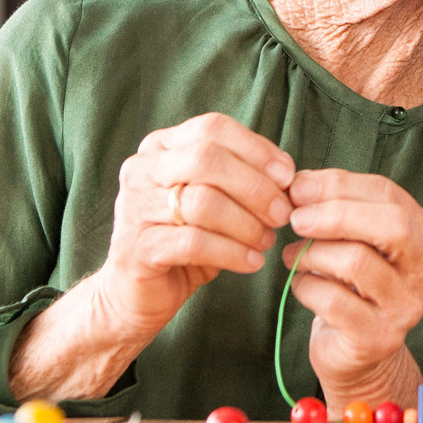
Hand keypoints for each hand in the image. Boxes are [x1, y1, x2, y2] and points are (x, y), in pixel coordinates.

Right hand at [96, 112, 295, 339]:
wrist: (139, 294)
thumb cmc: (186, 241)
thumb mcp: (215, 201)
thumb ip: (242, 180)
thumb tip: (288, 176)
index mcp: (161, 147)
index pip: (213, 127)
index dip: (257, 149)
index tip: (288, 176)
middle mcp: (142, 169)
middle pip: (207, 159)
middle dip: (255, 186)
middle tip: (282, 213)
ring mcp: (134, 207)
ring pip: (202, 202)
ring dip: (246, 223)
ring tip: (267, 240)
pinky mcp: (136, 248)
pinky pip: (194, 243)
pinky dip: (232, 252)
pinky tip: (252, 262)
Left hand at [281, 169, 422, 406]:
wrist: (354, 351)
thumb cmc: (350, 284)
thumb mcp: (351, 238)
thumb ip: (334, 205)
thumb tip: (300, 183)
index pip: (388, 194)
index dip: (338, 185)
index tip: (298, 187)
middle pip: (391, 224)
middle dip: (335, 214)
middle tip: (295, 219)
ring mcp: (407, 308)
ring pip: (356, 262)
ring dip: (312, 253)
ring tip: (294, 256)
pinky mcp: (378, 338)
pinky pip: (334, 300)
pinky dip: (306, 286)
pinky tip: (302, 284)